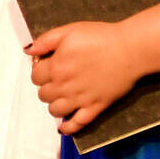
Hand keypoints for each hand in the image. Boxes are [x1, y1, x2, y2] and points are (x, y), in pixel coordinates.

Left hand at [27, 20, 141, 137]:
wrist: (130, 49)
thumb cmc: (101, 37)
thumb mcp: (70, 30)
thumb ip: (46, 41)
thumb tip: (29, 51)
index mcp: (57, 66)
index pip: (35, 77)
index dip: (40, 70)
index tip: (48, 66)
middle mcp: (65, 86)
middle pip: (43, 95)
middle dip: (47, 87)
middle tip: (57, 79)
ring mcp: (80, 99)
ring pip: (55, 111)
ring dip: (55, 104)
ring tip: (63, 96)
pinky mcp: (95, 108)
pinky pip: (77, 124)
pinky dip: (68, 128)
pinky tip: (63, 127)